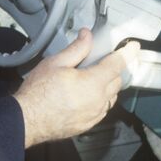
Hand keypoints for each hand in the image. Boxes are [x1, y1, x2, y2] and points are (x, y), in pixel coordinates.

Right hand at [14, 29, 139, 146]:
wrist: (27, 120)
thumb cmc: (38, 92)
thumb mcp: (55, 63)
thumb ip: (76, 49)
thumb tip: (87, 36)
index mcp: (93, 83)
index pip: (117, 64)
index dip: (127, 53)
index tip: (133, 46)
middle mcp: (99, 100)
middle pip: (117, 81)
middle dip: (114, 69)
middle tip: (103, 60)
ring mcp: (95, 115)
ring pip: (111, 97)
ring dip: (107, 86)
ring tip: (93, 78)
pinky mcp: (88, 124)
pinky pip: (102, 109)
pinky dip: (100, 99)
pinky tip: (86, 95)